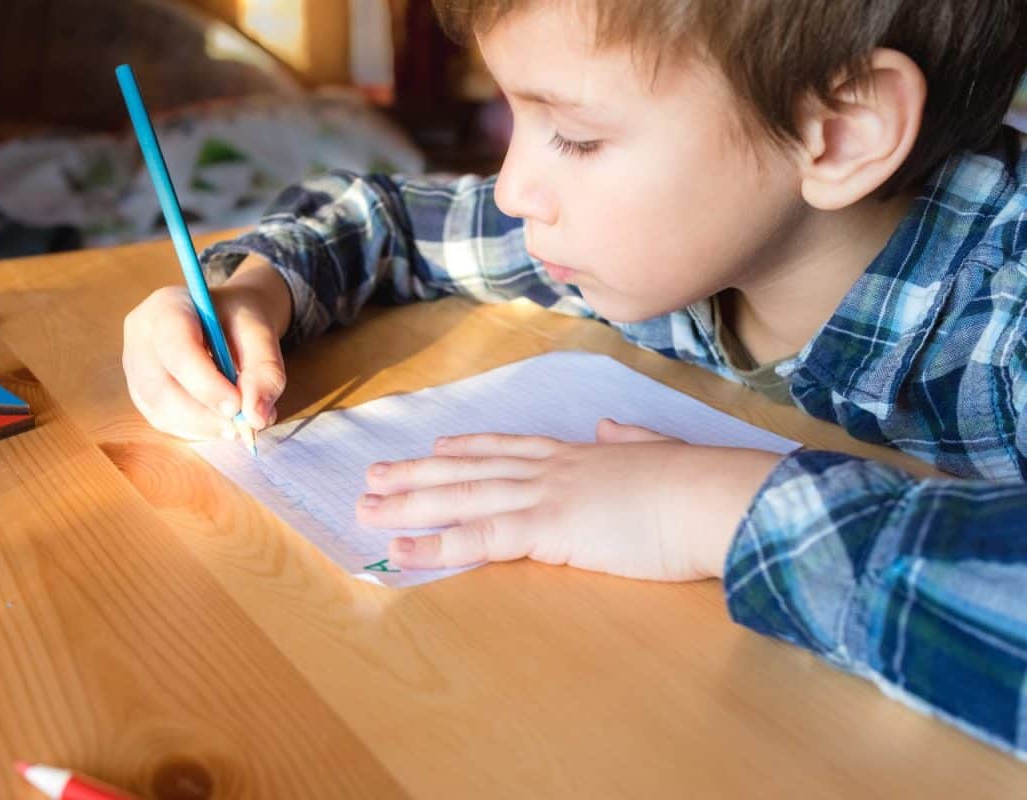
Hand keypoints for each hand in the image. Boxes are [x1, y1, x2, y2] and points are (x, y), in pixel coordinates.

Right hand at [123, 254, 291, 439]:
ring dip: (204, 427)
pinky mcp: (141, 393)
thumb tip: (256, 418)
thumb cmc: (239, 319)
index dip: (206, 384)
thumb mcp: (261, 333)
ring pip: (162, 412)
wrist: (224, 317)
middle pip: (162, 388)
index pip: (177, 350)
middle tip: (244, 426)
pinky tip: (220, 422)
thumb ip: (265, 371)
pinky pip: (164, 422)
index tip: (237, 407)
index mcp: (166, 307)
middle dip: (205, 415)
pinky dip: (197, 430)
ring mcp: (135, 368)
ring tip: (238, 424)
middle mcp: (140, 338)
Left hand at [355, 420, 781, 579]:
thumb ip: (629, 441)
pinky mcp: (546, 529)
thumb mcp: (658, 454)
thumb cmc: (697, 484)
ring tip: (366, 505)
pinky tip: (399, 547)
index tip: (436, 444)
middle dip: (418, 472)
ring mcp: (543, 496)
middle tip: (374, 473)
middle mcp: (549, 469)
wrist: (711, 496)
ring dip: (408, 502)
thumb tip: (610, 429)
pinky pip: (478, 538)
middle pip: (469, 469)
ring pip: (460, 497)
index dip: (468, 447)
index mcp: (576, 455)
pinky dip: (434, 543)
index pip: (509, 448)